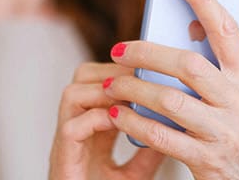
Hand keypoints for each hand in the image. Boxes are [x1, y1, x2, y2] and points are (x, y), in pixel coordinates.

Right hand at [49, 62, 166, 179]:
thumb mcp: (136, 173)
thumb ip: (150, 149)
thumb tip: (175, 125)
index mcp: (92, 130)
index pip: (101, 83)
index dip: (123, 71)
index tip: (149, 69)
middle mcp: (77, 129)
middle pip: (82, 78)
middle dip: (111, 71)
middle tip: (139, 77)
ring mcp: (67, 142)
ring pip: (72, 94)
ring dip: (102, 91)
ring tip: (129, 97)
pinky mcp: (63, 159)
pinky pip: (72, 128)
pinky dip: (95, 120)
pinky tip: (117, 122)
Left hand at [103, 0, 238, 179]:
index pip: (226, 29)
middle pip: (190, 65)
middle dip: (149, 52)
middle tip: (118, 48)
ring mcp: (223, 131)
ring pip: (171, 101)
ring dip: (135, 88)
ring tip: (111, 81)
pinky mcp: (206, 159)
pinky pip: (163, 136)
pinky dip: (136, 123)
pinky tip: (116, 113)